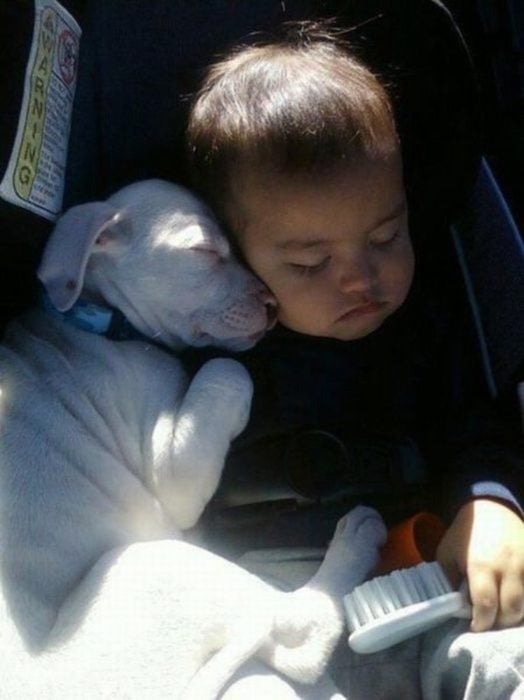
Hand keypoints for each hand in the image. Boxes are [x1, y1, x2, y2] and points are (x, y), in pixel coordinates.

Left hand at [436, 499, 523, 631]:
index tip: (475, 628)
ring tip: (502, 615)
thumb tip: (455, 607)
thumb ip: (449, 579)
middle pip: (511, 610)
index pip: (486, 604)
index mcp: (482, 565)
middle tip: (490, 624)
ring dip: (515, 615)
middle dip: (500, 623)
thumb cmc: (466, 533)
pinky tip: (516, 603)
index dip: (481, 622)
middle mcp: (508, 567)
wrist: (492, 507)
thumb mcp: (447, 552)